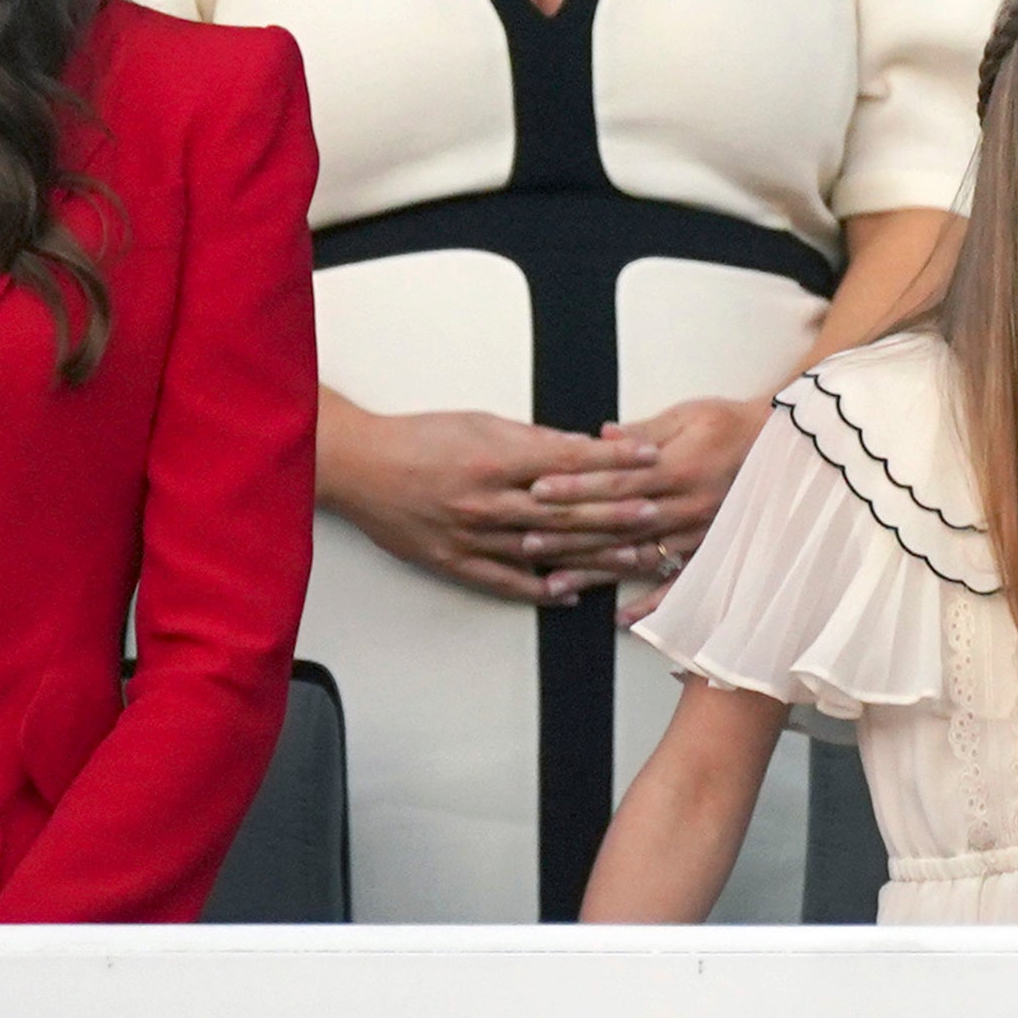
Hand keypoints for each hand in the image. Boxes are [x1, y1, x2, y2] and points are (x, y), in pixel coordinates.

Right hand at [319, 398, 648, 603]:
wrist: (361, 467)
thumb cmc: (420, 437)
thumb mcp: (481, 423)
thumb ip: (532, 440)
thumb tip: (580, 448)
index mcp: (497, 460)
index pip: (572, 462)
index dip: (615, 462)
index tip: (650, 459)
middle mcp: (489, 501)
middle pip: (566, 512)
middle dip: (616, 514)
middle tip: (656, 515)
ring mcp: (473, 536)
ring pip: (544, 552)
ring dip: (592, 557)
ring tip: (632, 559)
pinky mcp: (454, 562)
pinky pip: (505, 582)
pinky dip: (540, 590)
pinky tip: (570, 595)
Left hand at [532, 391, 769, 585]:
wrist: (784, 447)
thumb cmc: (730, 424)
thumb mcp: (688, 415)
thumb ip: (644, 431)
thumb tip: (601, 437)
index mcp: (677, 469)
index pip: (615, 483)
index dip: (575, 488)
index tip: (538, 491)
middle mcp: (686, 507)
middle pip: (618, 525)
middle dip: (570, 534)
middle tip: (528, 542)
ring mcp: (698, 534)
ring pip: (638, 558)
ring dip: (595, 574)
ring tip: (555, 584)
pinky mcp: (709, 550)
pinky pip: (679, 584)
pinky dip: (651, 605)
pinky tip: (622, 619)